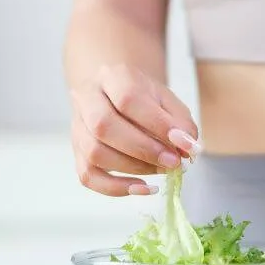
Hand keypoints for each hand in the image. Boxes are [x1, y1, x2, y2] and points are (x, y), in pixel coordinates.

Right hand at [68, 64, 201, 196]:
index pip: (128, 98)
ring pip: (94, 153)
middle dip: (143, 149)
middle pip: (104, 126)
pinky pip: (88, 176)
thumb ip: (180, 122)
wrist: (116, 97)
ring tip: (161, 170)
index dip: (157, 124)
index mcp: (112, 76)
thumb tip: (187, 148)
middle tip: (173, 162)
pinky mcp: (77, 152)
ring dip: (133, 168)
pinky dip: (116, 188)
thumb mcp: (167, 101)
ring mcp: (78, 127)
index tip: (184, 143)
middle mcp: (87, 98)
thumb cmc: (144, 100)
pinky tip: (142, 188)